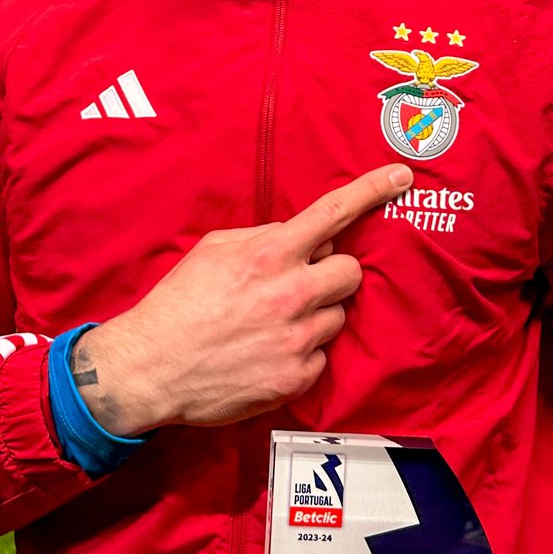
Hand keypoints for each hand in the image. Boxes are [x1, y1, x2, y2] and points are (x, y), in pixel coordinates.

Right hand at [74, 164, 412, 437]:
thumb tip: (297, 237)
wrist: (151, 367)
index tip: (401, 176)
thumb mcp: (214, 250)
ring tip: (274, 323)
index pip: (334, 213)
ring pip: (338, 315)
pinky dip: (301, 353)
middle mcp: (291, 293)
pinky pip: (321, 356)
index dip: (372, 190)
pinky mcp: (296, 377)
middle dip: (332, 273)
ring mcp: (297, 337)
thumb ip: (262, 237)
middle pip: (350, 271)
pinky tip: (268, 352)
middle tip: (301, 283)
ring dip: (315, 315)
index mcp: (270, 254)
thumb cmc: (179, 304)